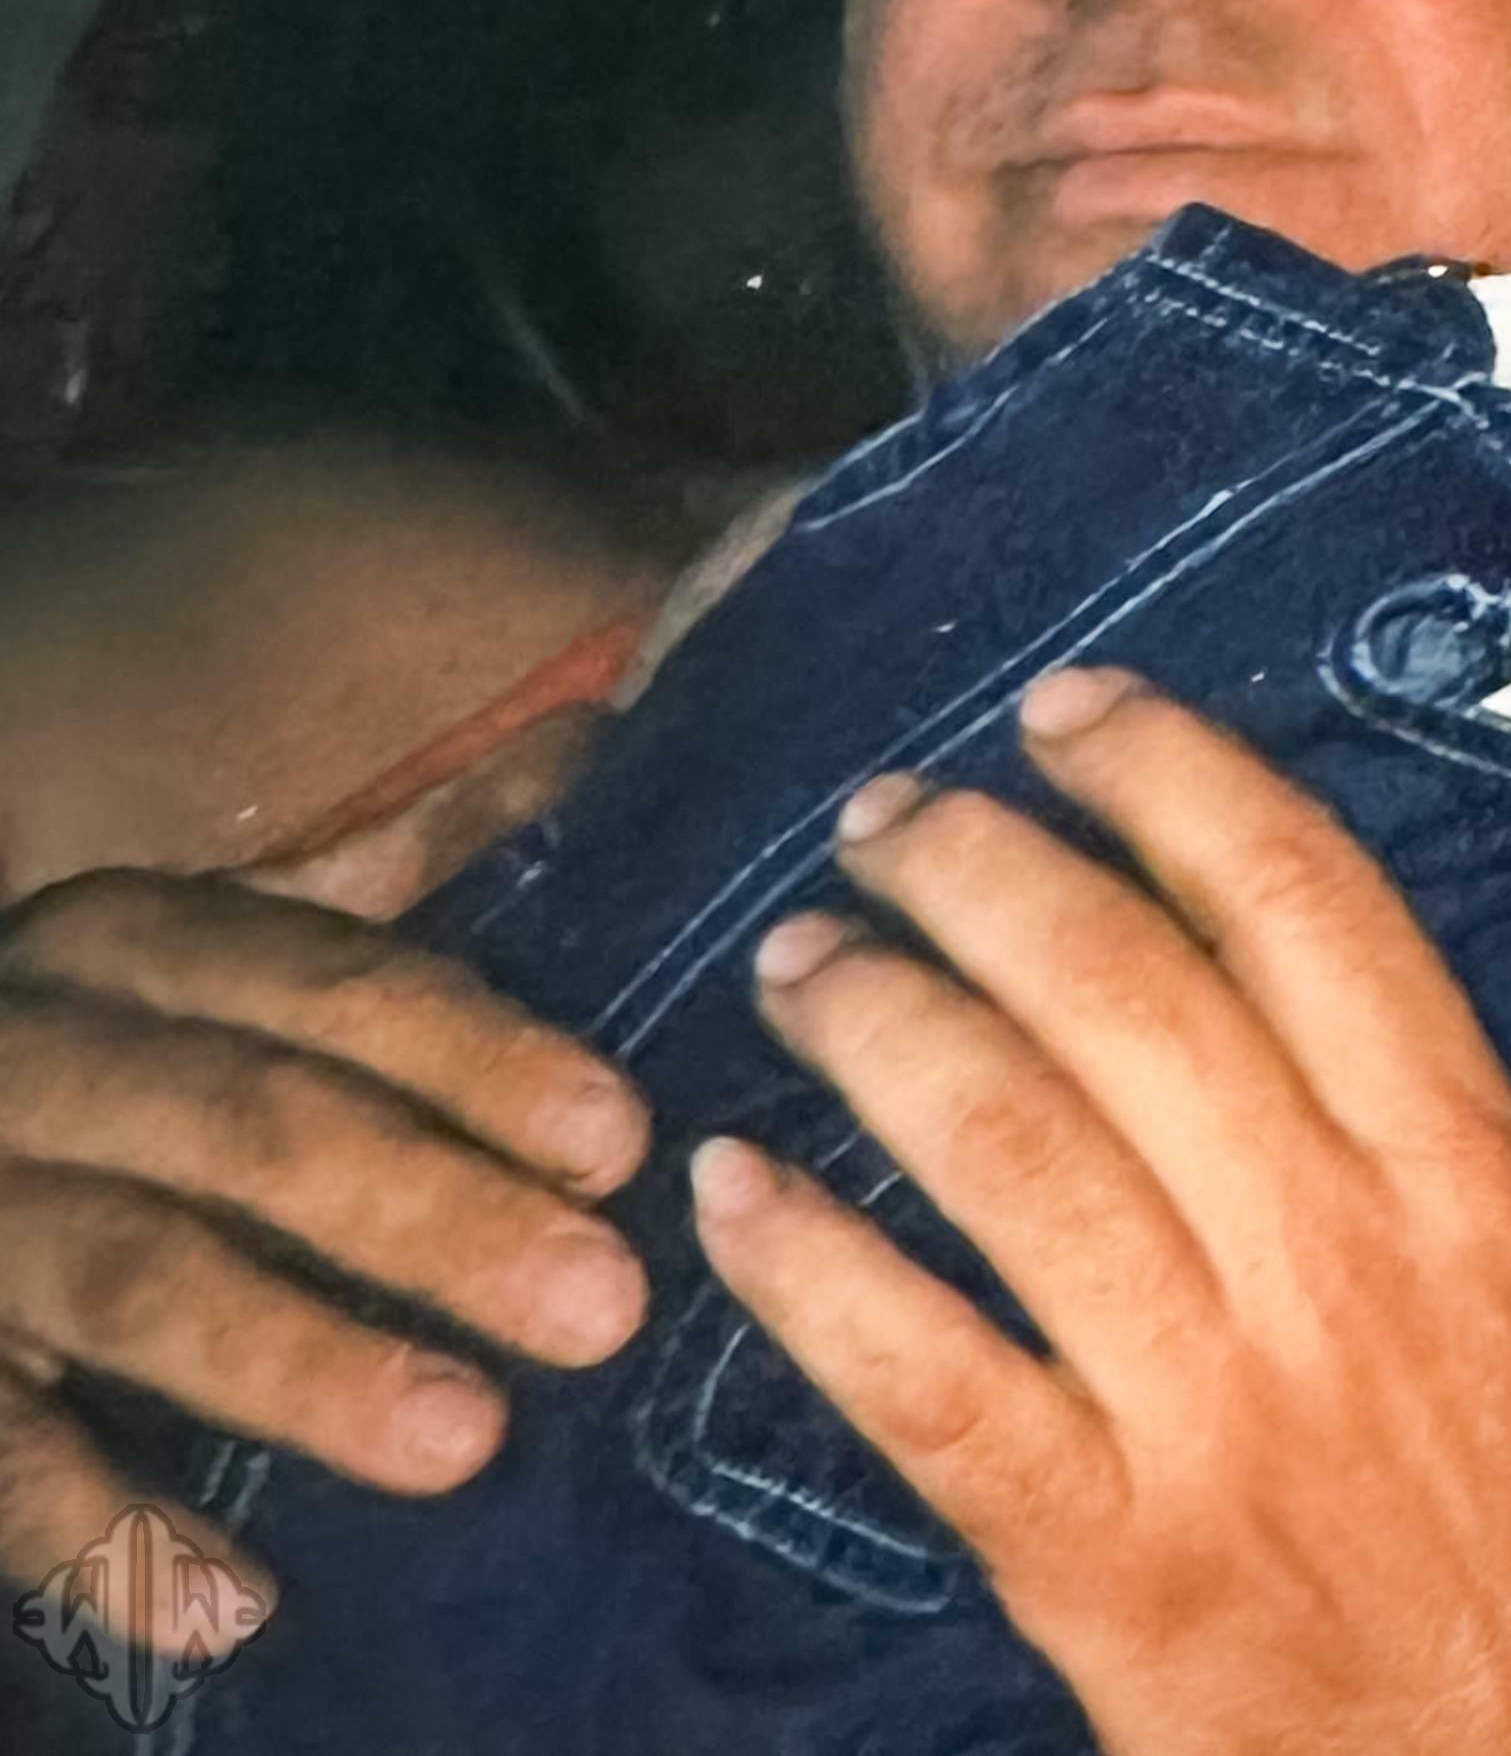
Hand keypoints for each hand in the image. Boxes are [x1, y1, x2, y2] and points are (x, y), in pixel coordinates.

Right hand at [0, 867, 651, 1650]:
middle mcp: (41, 1051)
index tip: (621, 1142)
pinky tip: (233, 1606)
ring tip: (462, 1438)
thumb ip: (404, 854)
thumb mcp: (227, 936)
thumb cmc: (106, 1040)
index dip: (480, 1060)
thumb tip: (596, 735)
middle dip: (434, 1216)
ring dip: (301, 1362)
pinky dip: (107, 1537)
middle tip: (599, 1308)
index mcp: (140, 942)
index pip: (334, 988)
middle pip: (255, 1127)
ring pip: (134, 1276)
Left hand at [695, 667, 1510, 1755]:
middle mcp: (1331, 1258)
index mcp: (1469, 1184)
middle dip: (983, 872)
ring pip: (1007, 1154)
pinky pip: (924, 1383)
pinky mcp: (1104, 1553)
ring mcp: (1210, 1404)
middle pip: (1123, 997)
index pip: (1305, 907)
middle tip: (890, 815)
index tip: (1073, 715)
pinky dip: (810, 1277)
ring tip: (798, 956)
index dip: (1174, 782)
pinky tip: (731, 1192)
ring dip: (878, 1028)